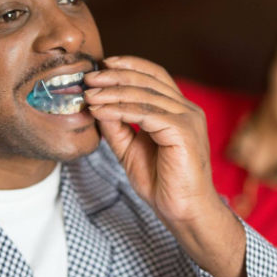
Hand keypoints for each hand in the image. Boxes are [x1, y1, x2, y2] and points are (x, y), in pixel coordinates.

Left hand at [84, 55, 215, 222]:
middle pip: (148, 79)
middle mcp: (186, 108)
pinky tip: (100, 110)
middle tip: (89, 77)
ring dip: (112, 92)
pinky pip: (145, 113)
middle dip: (115, 75)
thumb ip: (117, 125)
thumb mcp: (130, 148)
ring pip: (144, 94)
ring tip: (89, 95)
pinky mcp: (183, 131)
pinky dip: (119, 110)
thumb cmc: (161, 181)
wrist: (183, 212)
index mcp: (178, 109)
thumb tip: (96, 104)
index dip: (130, 65)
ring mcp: (187, 118)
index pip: (154, 75)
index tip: (104, 64)